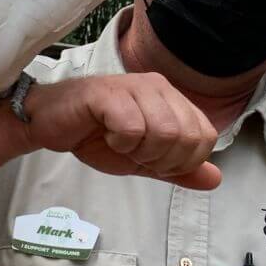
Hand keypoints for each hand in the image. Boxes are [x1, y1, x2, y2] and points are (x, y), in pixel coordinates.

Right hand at [21, 73, 221, 189]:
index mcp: (172, 99)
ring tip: (120, 144)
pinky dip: (120, 143)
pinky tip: (106, 135)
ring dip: (140, 151)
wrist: (50, 124)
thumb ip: (180, 169)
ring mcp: (134, 87)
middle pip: (187, 136)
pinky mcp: (108, 94)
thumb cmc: (96, 136)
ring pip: (165, 132)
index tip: (155, 162)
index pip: (205, 136)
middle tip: (135, 154)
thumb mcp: (145, 160)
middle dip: (161, 159)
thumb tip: (215, 179)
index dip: (183, 162)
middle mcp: (158, 87)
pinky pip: (133, 128)